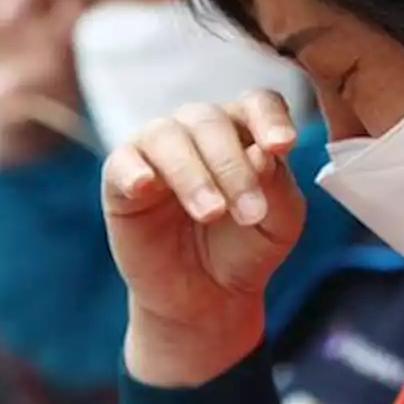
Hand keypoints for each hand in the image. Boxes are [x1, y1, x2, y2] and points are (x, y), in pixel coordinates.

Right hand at [103, 92, 305, 386]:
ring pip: (167, 135)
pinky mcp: (121, 179)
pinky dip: (134, 170)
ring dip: (192, 174)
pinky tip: (146, 186)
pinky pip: (122, 160)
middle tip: (249, 213)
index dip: (269, 118)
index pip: (258, 103)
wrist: (207, 299)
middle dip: (232, 166)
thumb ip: (277, 185)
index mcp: (244, 130)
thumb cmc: (246, 249)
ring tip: (211, 214)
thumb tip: (263, 154)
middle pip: (211, 120)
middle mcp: (199, 130)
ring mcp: (157, 149)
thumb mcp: (279, 223)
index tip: (282, 147)